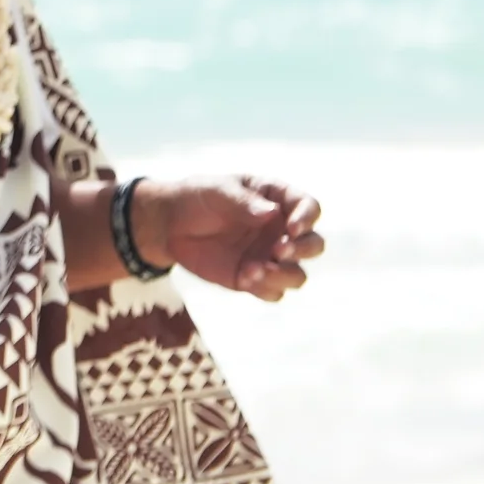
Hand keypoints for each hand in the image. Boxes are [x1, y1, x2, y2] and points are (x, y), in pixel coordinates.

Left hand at [132, 175, 323, 300]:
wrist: (170, 224)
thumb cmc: (198, 198)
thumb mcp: (217, 190)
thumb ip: (243, 202)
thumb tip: (272, 214)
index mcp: (277, 201)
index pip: (309, 208)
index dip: (307, 218)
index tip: (292, 228)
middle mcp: (280, 231)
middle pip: (313, 245)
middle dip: (303, 250)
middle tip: (278, 250)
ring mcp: (269, 257)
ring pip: (297, 275)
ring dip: (284, 275)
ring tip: (254, 269)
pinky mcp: (254, 278)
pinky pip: (273, 292)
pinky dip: (264, 288)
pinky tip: (244, 278)